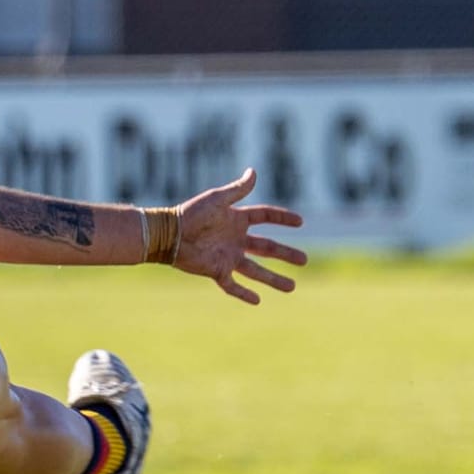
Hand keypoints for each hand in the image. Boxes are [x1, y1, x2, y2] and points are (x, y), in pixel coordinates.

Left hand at [173, 167, 305, 305]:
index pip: (265, 217)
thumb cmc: (191, 213)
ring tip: (291, 287)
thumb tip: (254, 171)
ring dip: (273, 279)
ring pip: (256, 271)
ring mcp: (228, 256)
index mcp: (236, 219)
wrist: (169, 233)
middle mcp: (235, 239)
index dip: (282, 218)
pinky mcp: (217, 271)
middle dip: (286, 254)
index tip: (300, 221)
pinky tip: (257, 301)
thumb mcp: (217, 199)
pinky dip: (244, 293)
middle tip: (304, 260)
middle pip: (267, 248)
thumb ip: (237, 189)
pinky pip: (232, 285)